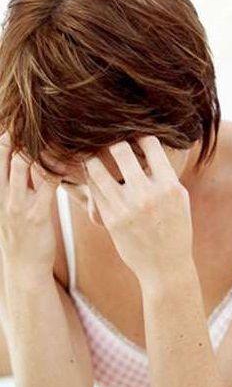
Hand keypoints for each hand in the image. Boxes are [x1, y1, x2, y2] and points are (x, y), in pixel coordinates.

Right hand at [0, 133, 59, 272]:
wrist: (23, 270)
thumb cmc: (23, 239)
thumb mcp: (11, 211)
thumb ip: (16, 189)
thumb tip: (28, 170)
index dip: (6, 137)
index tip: (19, 120)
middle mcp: (2, 195)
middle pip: (8, 155)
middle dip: (22, 135)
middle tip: (39, 115)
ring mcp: (18, 204)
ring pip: (25, 165)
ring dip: (41, 146)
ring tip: (57, 130)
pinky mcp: (37, 214)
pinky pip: (48, 183)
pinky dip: (58, 167)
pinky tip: (70, 157)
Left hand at [84, 136, 194, 284]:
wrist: (165, 265)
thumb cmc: (175, 229)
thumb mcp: (180, 199)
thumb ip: (165, 175)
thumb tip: (149, 146)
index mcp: (169, 186)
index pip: (150, 144)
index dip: (140, 135)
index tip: (135, 135)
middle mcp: (148, 194)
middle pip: (120, 150)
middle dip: (113, 142)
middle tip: (110, 142)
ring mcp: (127, 207)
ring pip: (98, 168)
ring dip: (94, 157)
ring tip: (95, 155)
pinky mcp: (111, 218)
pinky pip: (94, 189)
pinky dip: (92, 178)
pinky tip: (94, 175)